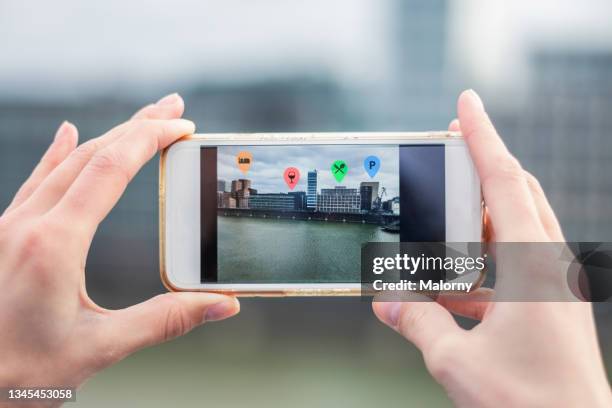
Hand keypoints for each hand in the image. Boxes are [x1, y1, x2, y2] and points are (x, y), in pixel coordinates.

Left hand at [0, 94, 239, 396]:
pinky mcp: (5, 236)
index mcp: (53, 243)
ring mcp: (10, 226)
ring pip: (65, 162)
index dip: (150, 140)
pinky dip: (58, 153)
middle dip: (136, 126)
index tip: (183, 125)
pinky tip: (66, 134)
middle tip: (173, 107)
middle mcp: (27, 224)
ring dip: (107, 135)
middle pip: (91, 154)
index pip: (110, 170)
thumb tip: (223, 305)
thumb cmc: (20, 373)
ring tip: (140, 119)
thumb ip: (165, 320)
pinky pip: (37, 180)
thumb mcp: (99, 348)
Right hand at [373, 90, 611, 406]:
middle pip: (515, 193)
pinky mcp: (548, 304)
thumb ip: (418, 322)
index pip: (503, 179)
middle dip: (480, 165)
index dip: (482, 136)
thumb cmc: (529, 402)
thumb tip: (386, 302)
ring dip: (476, 218)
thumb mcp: (457, 359)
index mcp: (532, 263)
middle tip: (448, 147)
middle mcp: (548, 264)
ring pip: (513, 228)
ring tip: (440, 219)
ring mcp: (551, 283)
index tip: (466, 102)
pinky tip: (449, 284)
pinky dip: (479, 262)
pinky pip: (511, 265)